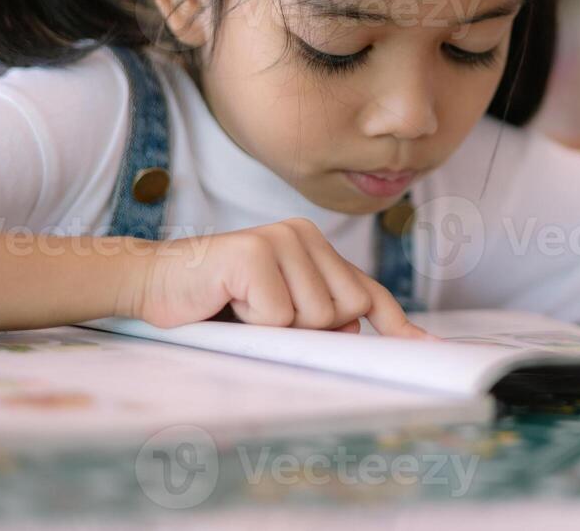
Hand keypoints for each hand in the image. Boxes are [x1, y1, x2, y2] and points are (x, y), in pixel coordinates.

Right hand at [122, 217, 429, 338]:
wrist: (153, 284)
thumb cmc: (216, 302)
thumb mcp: (277, 312)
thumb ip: (318, 317)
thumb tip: (357, 333)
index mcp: (315, 246)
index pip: (366, 291)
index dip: (396, 323)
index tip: (426, 346)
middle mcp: (304, 235)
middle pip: (345, 311)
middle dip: (309, 330)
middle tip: (261, 316)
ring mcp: (281, 239)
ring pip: (315, 317)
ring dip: (275, 328)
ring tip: (241, 306)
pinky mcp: (256, 253)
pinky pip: (278, 316)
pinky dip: (252, 323)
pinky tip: (228, 301)